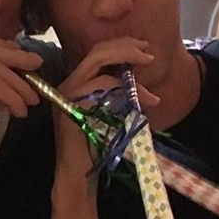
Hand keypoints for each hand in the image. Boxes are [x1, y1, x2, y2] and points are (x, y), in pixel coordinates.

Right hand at [54, 38, 157, 178]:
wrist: (77, 173)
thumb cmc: (94, 147)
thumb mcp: (108, 114)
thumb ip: (115, 95)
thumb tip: (137, 78)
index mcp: (76, 84)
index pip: (96, 53)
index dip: (121, 46)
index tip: (144, 48)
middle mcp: (69, 85)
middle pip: (96, 52)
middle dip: (126, 47)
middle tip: (149, 55)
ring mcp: (69, 95)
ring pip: (98, 62)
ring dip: (128, 62)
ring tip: (150, 69)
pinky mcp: (74, 106)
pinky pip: (103, 86)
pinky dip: (127, 88)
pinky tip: (146, 99)